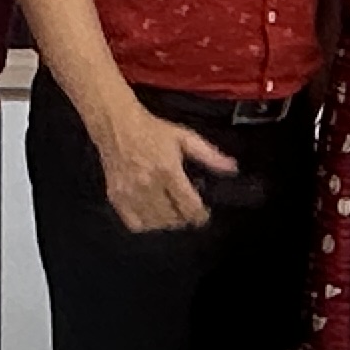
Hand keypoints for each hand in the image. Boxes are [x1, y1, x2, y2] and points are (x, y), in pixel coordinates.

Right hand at [98, 103, 232, 233]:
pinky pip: (135, 223)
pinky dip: (147, 224)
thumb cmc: (153, 130)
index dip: (201, 215)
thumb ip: (210, 156)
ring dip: (168, 222)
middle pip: (173, 218)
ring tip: (172, 211)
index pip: (189, 206)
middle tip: (187, 209)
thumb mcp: (185, 138)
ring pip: (155, 223)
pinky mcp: (117, 197)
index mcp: (168, 171)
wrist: (118, 125)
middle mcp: (148, 185)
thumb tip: (232, 168)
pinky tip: (153, 214)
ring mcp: (130, 193)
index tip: (203, 213)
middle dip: (185, 218)